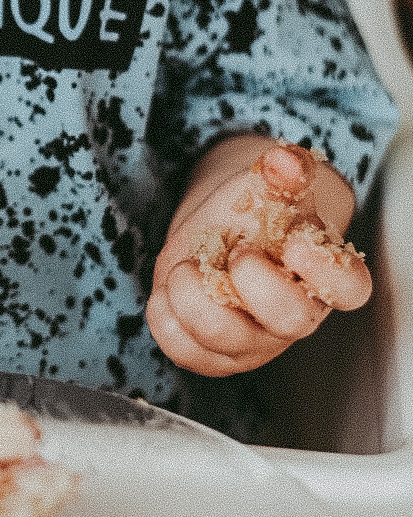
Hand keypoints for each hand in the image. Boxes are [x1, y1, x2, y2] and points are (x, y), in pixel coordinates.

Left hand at [146, 140, 370, 376]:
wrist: (221, 233)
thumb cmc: (258, 212)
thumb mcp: (273, 185)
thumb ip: (285, 173)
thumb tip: (283, 162)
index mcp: (324, 274)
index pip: (349, 288)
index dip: (326, 272)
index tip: (295, 242)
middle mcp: (295, 316)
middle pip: (291, 321)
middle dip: (255, 283)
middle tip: (235, 250)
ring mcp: (254, 341)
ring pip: (228, 340)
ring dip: (195, 297)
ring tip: (188, 267)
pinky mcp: (213, 354)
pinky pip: (185, 350)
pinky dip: (166, 315)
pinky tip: (171, 287)